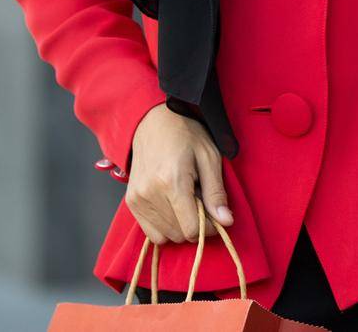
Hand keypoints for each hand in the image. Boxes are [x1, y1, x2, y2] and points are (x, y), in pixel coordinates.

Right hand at [124, 102, 233, 243]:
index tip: (214, 213)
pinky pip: (151, 232)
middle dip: (195, 224)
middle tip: (199, 200)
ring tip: (185, 200)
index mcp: (171, 181)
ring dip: (180, 225)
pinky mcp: (131, 202)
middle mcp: (150, 193)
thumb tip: (226, 222)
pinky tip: (172, 206)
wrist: (153, 121)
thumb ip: (216, 193)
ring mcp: (137, 199)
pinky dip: (165, 226)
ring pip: (165, 236)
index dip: (208, 226)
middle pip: (179, 234)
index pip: (192, 229)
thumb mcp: (209, 157)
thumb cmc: (186, 134)